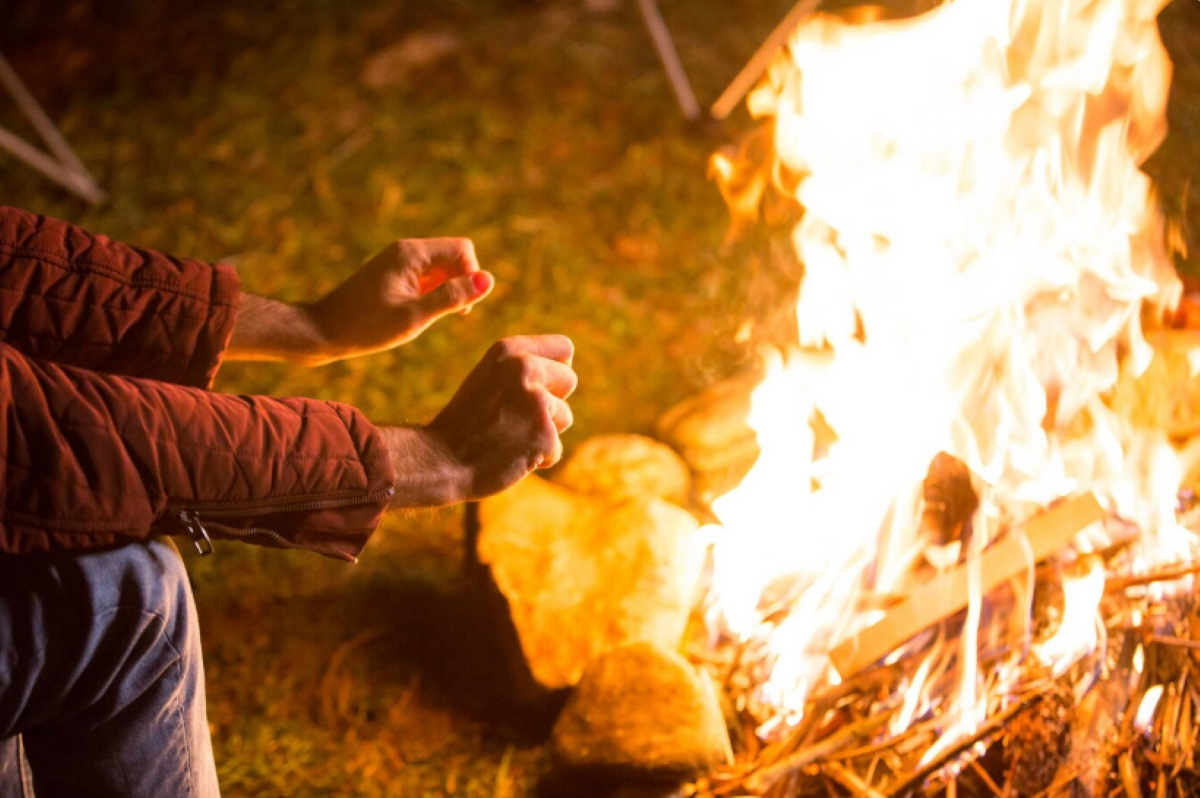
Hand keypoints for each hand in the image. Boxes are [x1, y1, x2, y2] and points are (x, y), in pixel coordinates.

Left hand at [227, 238, 493, 365]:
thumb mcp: (415, 316)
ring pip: (442, 267)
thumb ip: (453, 297)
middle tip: (450, 315)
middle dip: (462, 282)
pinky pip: (427, 276)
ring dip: (448, 290)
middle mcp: (406, 250)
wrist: (323, 331)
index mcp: (412, 254)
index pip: (463, 250)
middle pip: (455, 255)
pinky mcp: (393, 274)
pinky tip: (418, 314)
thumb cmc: (368, 327)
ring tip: (430, 316)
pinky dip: (433, 293)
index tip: (460, 309)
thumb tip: (488, 281)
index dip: (472, 277)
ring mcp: (398, 261)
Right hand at [381, 335, 576, 506]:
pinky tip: (510, 455)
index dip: (557, 369)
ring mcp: (537, 401)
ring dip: (544, 432)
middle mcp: (525, 368)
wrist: (439, 460)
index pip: (564, 348)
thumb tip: (568, 371)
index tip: (542, 385)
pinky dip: (538, 458)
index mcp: (510, 350)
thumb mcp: (489, 378)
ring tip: (508, 436)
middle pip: (569, 380)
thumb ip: (523, 370)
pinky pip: (556, 449)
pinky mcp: (544, 434)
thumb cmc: (465, 422)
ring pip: (564, 417)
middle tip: (517, 416)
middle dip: (552, 401)